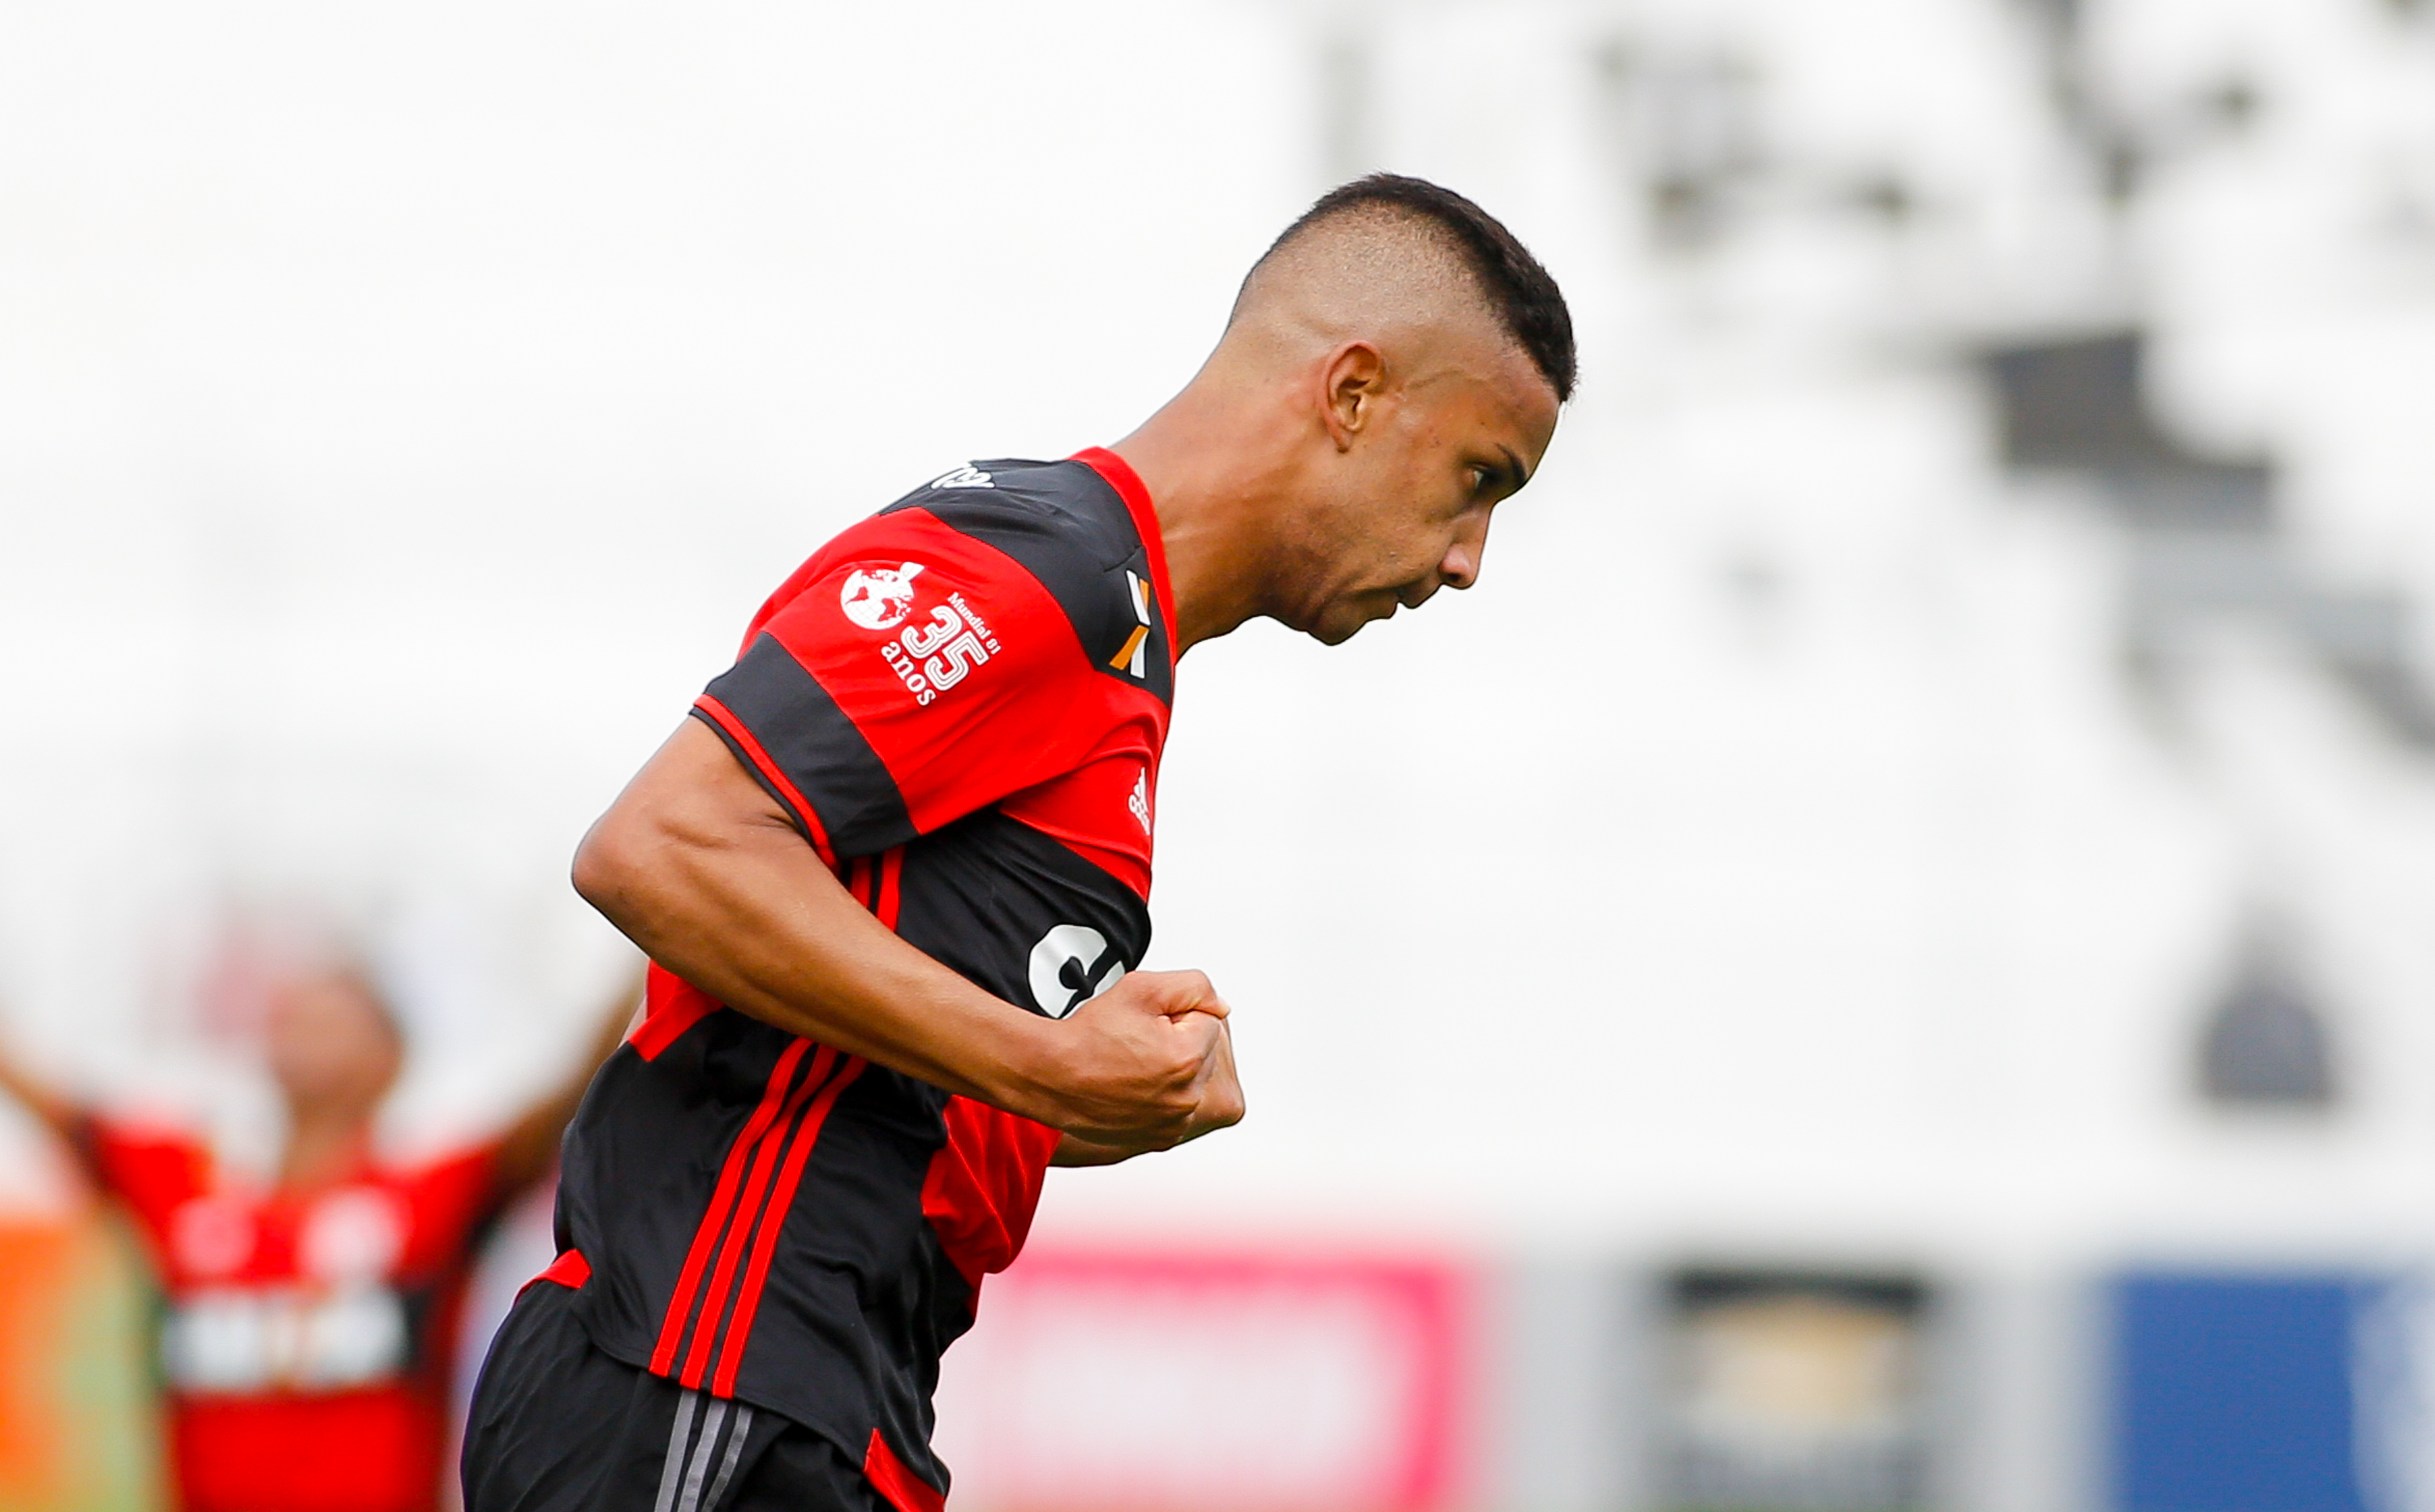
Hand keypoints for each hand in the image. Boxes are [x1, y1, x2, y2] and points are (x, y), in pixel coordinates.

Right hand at [1033, 970, 1243, 1154]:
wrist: (1050, 1076)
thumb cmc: (1088, 1035)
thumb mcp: (1142, 987)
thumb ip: (1195, 987)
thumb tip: (1222, 1008)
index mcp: (1189, 1059)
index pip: (1211, 1021)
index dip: (1177, 1014)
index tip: (1146, 1023)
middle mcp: (1187, 1098)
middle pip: (1207, 1053)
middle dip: (1182, 1041)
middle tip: (1139, 1041)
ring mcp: (1176, 1123)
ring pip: (1195, 1080)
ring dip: (1176, 1068)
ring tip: (1136, 1062)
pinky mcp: (1164, 1138)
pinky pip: (1180, 1106)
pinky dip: (1165, 1094)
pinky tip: (1136, 1083)